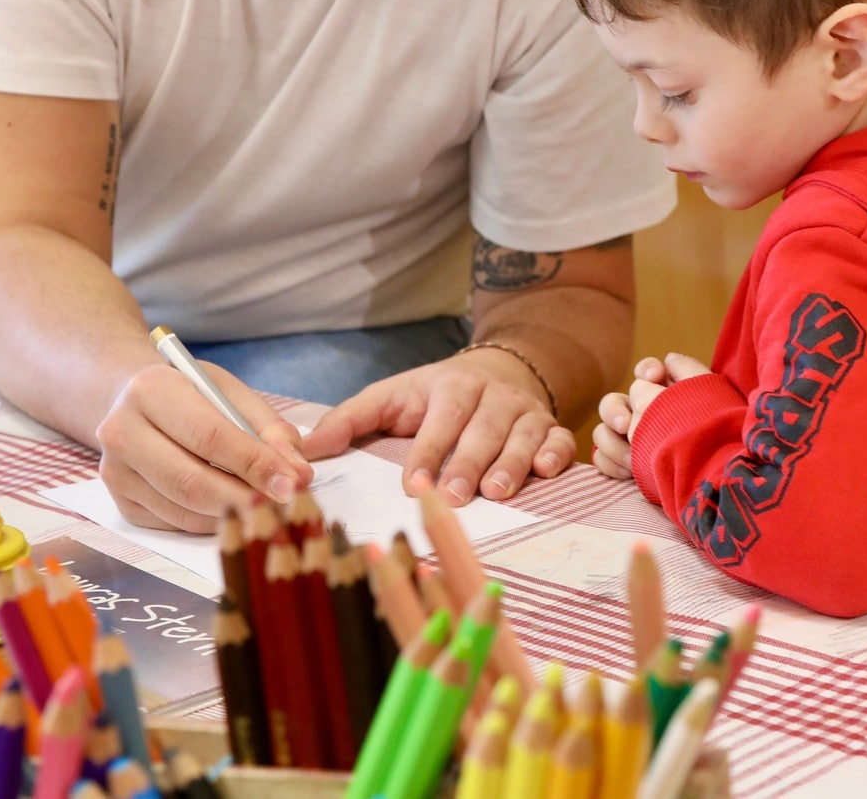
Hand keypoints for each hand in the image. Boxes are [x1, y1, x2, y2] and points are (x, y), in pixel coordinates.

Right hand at [95, 361, 312, 532]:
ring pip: (184, 509)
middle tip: (285, 507)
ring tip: (266, 507)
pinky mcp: (121, 502)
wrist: (136, 402)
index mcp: (151, 389)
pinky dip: (211, 521)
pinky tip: (232, 508)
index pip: (210, 436)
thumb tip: (298, 474)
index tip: (293, 483)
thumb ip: (270, 431)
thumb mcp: (232, 395)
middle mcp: (122, 431)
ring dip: (232, 514)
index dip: (255, 464)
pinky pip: (175, 522)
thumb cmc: (192, 396)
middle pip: (191, 481)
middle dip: (245, 499)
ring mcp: (115, 471)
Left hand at [300, 348, 573, 504]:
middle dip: (468, 461)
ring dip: (511, 463)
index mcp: (451, 386)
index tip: (412, 483)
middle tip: (454, 495)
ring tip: (497, 491)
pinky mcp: (551, 428)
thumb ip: (351, 419)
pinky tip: (544, 471)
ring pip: (523, 435)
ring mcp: (525, 412)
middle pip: (483, 429)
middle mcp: (493, 395)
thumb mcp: (392, 398)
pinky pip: (559, 441)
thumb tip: (307, 449)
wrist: (497, 371)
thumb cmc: (434, 397)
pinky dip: (556, 454)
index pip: (439, 420)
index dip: (427, 451)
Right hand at [592, 353, 712, 480]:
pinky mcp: (624, 467)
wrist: (714, 483)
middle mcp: (644, 417)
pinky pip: (600, 459)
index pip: (646, 372)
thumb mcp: (709, 398)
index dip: (646, 369)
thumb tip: (667, 358)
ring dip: (612, 443)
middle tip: (625, 424)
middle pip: (612, 402)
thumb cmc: (714, 437)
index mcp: (666, 397)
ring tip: (633, 460)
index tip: (655, 376)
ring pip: (602, 432)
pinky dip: (609, 463)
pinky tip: (629, 472)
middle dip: (614, 410)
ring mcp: (631, 444)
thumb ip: (689, 371)